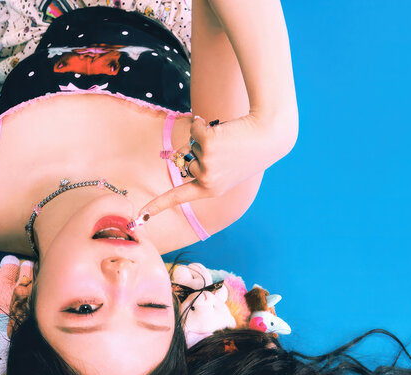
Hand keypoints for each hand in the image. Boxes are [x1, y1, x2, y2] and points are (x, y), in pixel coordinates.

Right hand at [137, 115, 284, 218]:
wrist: (270, 133)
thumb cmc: (248, 149)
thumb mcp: (225, 166)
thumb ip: (201, 166)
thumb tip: (176, 158)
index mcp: (212, 190)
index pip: (178, 197)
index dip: (157, 205)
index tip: (140, 216)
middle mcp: (207, 180)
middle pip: (186, 161)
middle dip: (199, 151)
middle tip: (226, 149)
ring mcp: (207, 163)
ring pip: (191, 143)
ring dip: (205, 137)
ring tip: (230, 140)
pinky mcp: (208, 144)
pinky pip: (195, 128)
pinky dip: (205, 123)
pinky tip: (224, 128)